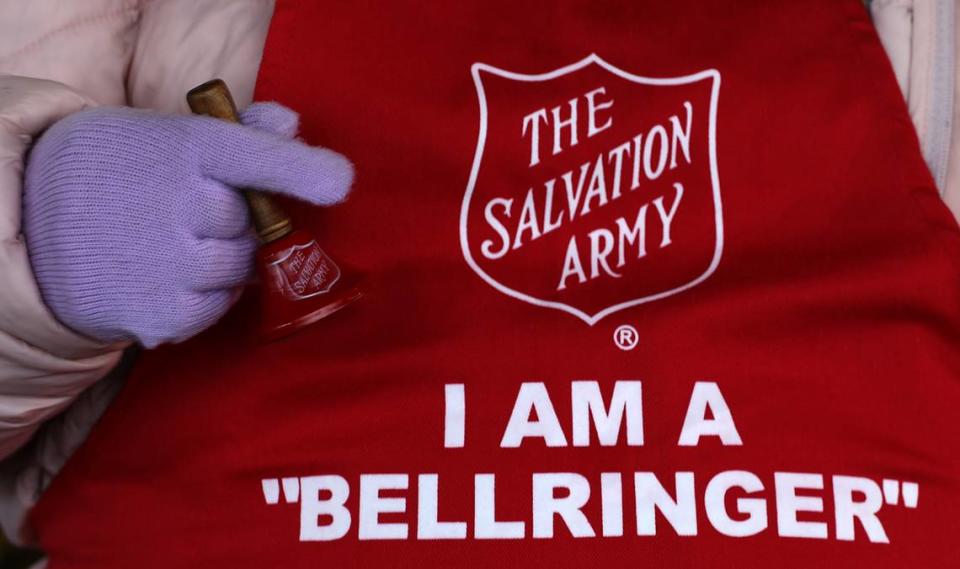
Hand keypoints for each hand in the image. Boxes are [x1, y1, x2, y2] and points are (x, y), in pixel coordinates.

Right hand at [22, 103, 352, 346]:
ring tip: (172, 243)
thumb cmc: (120, 171)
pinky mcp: (161, 315)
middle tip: (190, 211)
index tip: (339, 181)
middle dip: (236, 220)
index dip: (299, 170)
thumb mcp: (168, 136)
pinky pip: (218, 307)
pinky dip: (204, 296)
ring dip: (223, 259)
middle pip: (252, 222)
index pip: (251, 156)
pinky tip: (164, 274)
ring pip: (240, 267)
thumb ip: (237, 132)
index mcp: (182, 148)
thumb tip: (290, 125)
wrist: (33, 221)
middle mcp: (176, 204)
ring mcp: (167, 264)